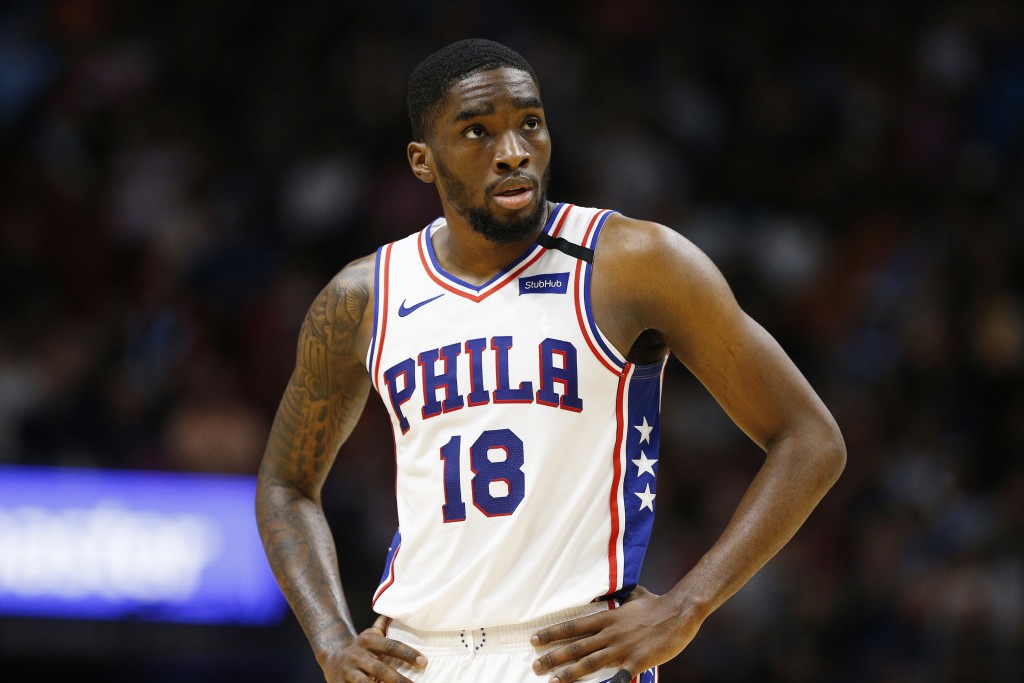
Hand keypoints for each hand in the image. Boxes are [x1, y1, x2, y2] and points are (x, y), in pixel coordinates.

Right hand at [317, 615, 426, 681]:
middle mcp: (357, 656)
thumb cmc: (359, 647)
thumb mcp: (370, 634)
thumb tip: (399, 609)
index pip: (391, 646)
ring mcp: (348, 672)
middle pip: (380, 669)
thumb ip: (384, 624)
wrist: (330, 656)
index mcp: (367, 641)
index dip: (407, 653)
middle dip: (398, 679)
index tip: (423, 661)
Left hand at [530, 587, 701, 681]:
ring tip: (552, 681)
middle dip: (553, 657)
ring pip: (589, 662)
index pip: (573, 626)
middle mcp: (610, 633)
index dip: (552, 633)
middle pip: (576, 646)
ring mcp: (622, 648)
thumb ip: (618, 597)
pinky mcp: (636, 662)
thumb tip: (609, 592)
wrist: (679, 612)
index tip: (535, 639)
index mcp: (608, 617)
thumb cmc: (657, 603)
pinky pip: (617, 677)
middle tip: (535, 665)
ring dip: (568, 673)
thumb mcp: (633, 595)